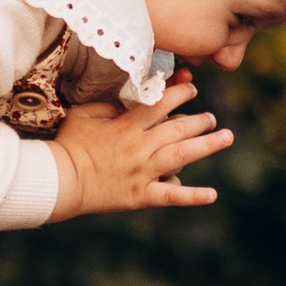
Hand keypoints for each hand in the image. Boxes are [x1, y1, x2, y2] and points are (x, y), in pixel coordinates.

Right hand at [49, 90, 234, 220]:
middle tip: (210, 118)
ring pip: (183, 156)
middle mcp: (140, 148)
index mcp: (127, 126)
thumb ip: (110, 105)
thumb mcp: (85, 114)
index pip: (161, 104)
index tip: (191, 88)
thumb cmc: (70, 144)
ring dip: (208, 145)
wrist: (59, 181)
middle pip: (179, 129)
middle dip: (199, 120)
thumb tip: (131, 100)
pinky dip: (193, 196)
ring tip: (226, 137)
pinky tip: (213, 194)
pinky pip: (172, 196)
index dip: (180, 93)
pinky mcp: (141, 196)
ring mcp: (143, 173)